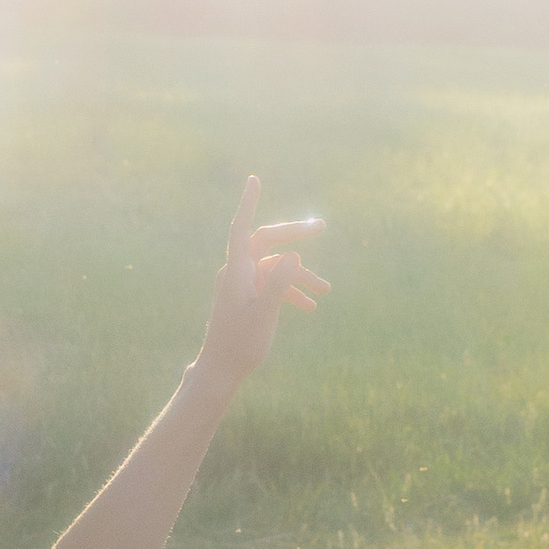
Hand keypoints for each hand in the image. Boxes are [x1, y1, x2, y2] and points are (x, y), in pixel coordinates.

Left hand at [199, 177, 328, 388]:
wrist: (222, 368)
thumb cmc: (240, 343)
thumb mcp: (264, 313)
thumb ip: (279, 284)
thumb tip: (295, 254)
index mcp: (236, 270)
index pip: (242, 228)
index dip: (248, 202)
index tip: (254, 180)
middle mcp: (237, 271)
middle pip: (267, 241)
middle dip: (294, 235)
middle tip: (322, 227)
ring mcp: (242, 283)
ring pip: (275, 267)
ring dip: (300, 275)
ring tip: (326, 291)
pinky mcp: (247, 295)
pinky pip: (272, 284)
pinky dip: (290, 291)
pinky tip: (311, 306)